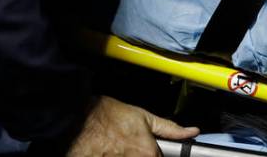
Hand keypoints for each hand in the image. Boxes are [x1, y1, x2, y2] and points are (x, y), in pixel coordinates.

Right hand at [67, 96, 198, 156]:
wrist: (75, 116)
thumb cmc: (106, 114)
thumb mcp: (143, 117)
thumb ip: (170, 128)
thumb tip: (192, 132)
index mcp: (147, 153)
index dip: (158, 155)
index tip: (149, 150)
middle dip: (138, 155)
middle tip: (126, 145)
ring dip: (123, 155)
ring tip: (115, 148)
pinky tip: (106, 152)